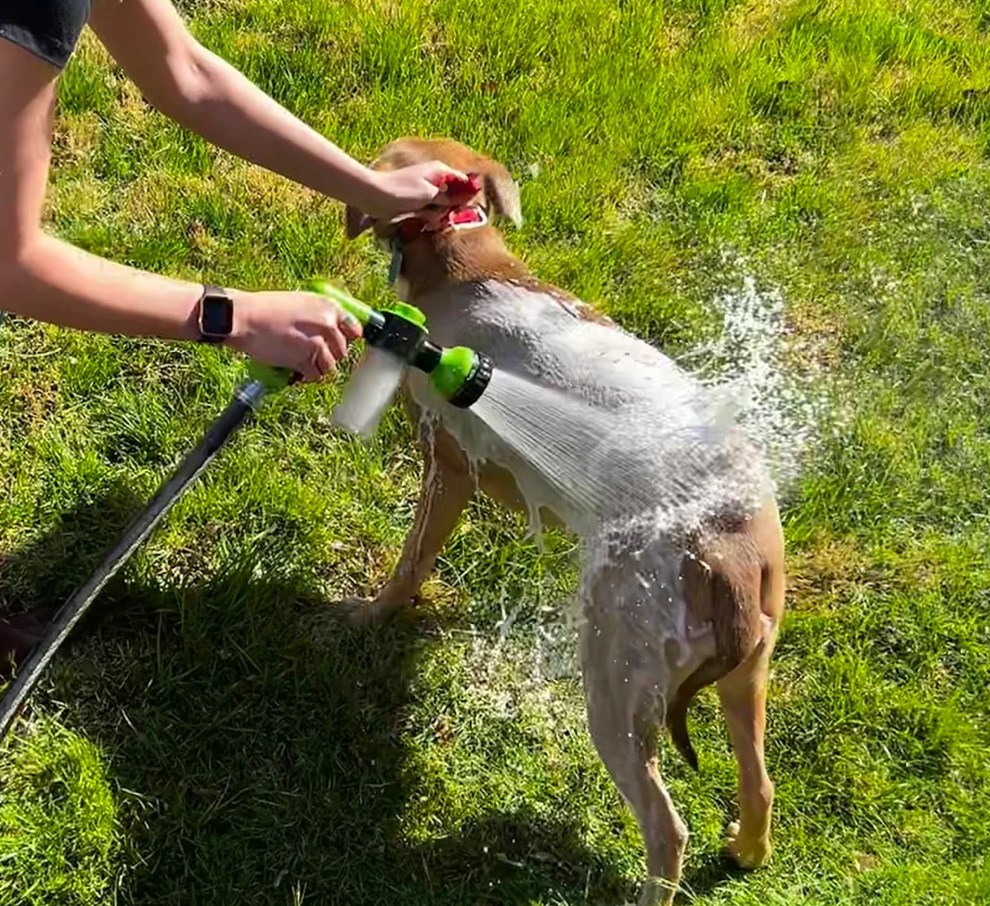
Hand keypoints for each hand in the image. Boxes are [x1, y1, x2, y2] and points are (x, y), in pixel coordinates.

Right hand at [226, 290, 362, 381]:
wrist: (244, 318)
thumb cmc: (266, 308)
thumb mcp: (300, 301)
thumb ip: (319, 315)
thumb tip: (333, 330)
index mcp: (329, 307)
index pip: (355, 330)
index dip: (346, 340)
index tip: (338, 345)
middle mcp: (328, 324)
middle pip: (342, 351)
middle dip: (329, 355)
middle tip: (312, 355)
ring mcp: (318, 343)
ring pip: (331, 366)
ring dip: (318, 367)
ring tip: (303, 363)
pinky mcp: (305, 359)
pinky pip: (316, 375)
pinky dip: (306, 377)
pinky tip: (296, 370)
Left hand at [359, 161, 470, 221]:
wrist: (375, 195)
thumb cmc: (402, 190)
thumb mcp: (429, 194)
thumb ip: (449, 197)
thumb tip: (465, 198)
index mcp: (439, 171)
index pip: (462, 180)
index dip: (468, 193)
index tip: (470, 207)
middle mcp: (434, 179)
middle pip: (453, 194)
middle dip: (453, 206)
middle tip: (448, 216)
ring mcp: (425, 190)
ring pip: (442, 204)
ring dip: (441, 214)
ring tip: (434, 220)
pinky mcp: (417, 201)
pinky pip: (431, 210)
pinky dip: (430, 216)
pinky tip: (428, 222)